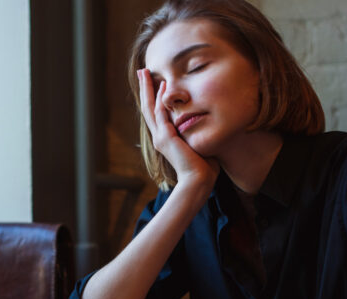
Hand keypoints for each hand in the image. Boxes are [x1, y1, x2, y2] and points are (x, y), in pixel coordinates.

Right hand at [138, 69, 218, 186]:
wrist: (199, 180)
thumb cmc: (203, 166)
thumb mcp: (197, 143)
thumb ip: (195, 132)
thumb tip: (206, 123)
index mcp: (165, 137)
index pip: (155, 112)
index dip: (152, 96)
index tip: (153, 81)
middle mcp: (159, 136)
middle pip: (147, 107)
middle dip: (144, 88)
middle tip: (141, 71)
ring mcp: (161, 137)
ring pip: (150, 107)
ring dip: (148, 89)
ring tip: (146, 73)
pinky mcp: (166, 138)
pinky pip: (161, 114)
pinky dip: (160, 100)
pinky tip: (162, 87)